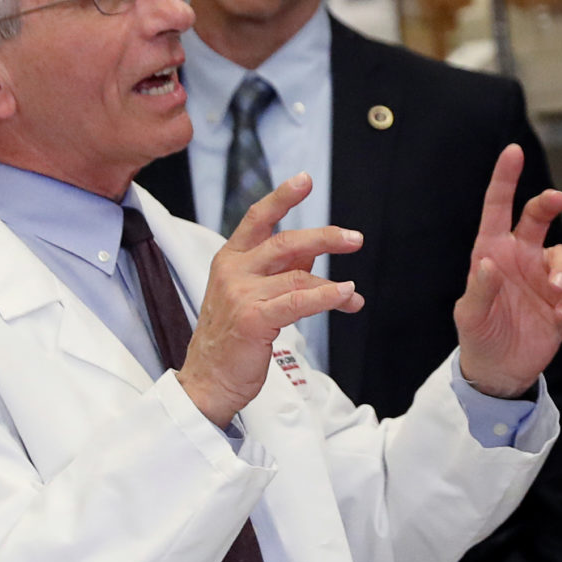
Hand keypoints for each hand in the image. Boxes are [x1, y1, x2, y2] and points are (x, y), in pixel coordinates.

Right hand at [178, 173, 363, 426]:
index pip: (257, 219)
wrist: (207, 382)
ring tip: (353, 297)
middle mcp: (233, 271)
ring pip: (299, 277)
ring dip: (334, 287)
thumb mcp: (250, 295)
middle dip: (325, 238)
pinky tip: (346, 295)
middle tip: (354, 239)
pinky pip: (299, 301)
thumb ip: (279, 271)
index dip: (282, 197)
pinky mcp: (254, 318)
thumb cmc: (231, 340)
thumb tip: (314, 254)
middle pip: (286, 242)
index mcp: (229, 260)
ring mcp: (241, 294)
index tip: (304, 179)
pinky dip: (327, 297)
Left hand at [454, 145, 561, 397]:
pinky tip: (560, 316)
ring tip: (556, 296)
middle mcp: (520, 258)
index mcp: (492, 252)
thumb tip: (490, 263)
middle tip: (558, 199)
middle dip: (549, 203)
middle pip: (539, 218)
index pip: (498, 208)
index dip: (505, 179)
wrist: (501, 371)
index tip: (512, 152)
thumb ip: (480, 289)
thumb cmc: (478, 336)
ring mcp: (543, 278)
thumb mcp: (470, 316)